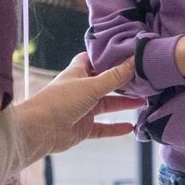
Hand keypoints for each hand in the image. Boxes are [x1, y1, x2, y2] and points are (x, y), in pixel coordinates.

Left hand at [14, 54, 143, 162]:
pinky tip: (131, 128)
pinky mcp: (83, 128)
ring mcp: (83, 109)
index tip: (131, 54)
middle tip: (145, 80)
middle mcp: (81, 88)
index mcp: (79, 72)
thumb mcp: (91, 86)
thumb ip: (115, 77)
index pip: (96, 59)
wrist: (39, 130)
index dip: (111, 56)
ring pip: (108, 105)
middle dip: (124, 82)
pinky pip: (103, 127)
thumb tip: (136, 61)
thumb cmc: (60, 100)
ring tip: (144, 101)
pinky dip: (116, 128)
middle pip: (107, 83)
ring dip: (124, 104)